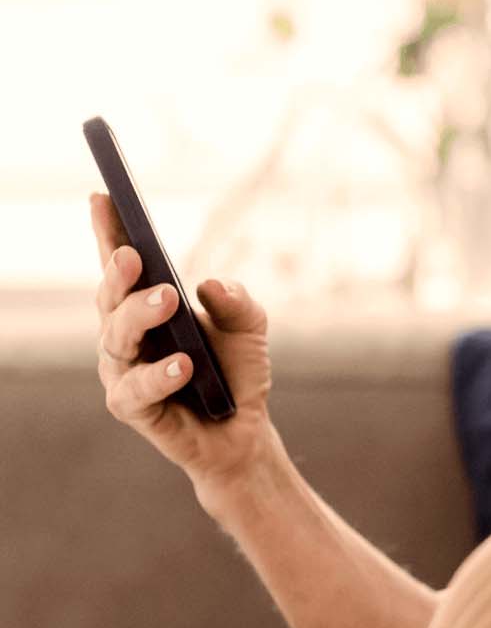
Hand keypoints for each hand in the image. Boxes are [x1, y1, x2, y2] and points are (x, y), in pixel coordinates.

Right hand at [90, 192, 276, 503]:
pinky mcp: (132, 408)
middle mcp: (125, 335)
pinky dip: (159, 375)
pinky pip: (136, 390)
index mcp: (144, 305)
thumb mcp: (250, 328)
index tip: (103, 196)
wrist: (243, 431)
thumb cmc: (235, 372)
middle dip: (119, 273)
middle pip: (110, 297)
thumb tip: (212, 283)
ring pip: (116, 339)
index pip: (121, 264)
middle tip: (135, 253)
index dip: (108, 230)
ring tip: (168, 300)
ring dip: (138, 315)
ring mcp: (123, 371)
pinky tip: (183, 365)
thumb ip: (237, 301)